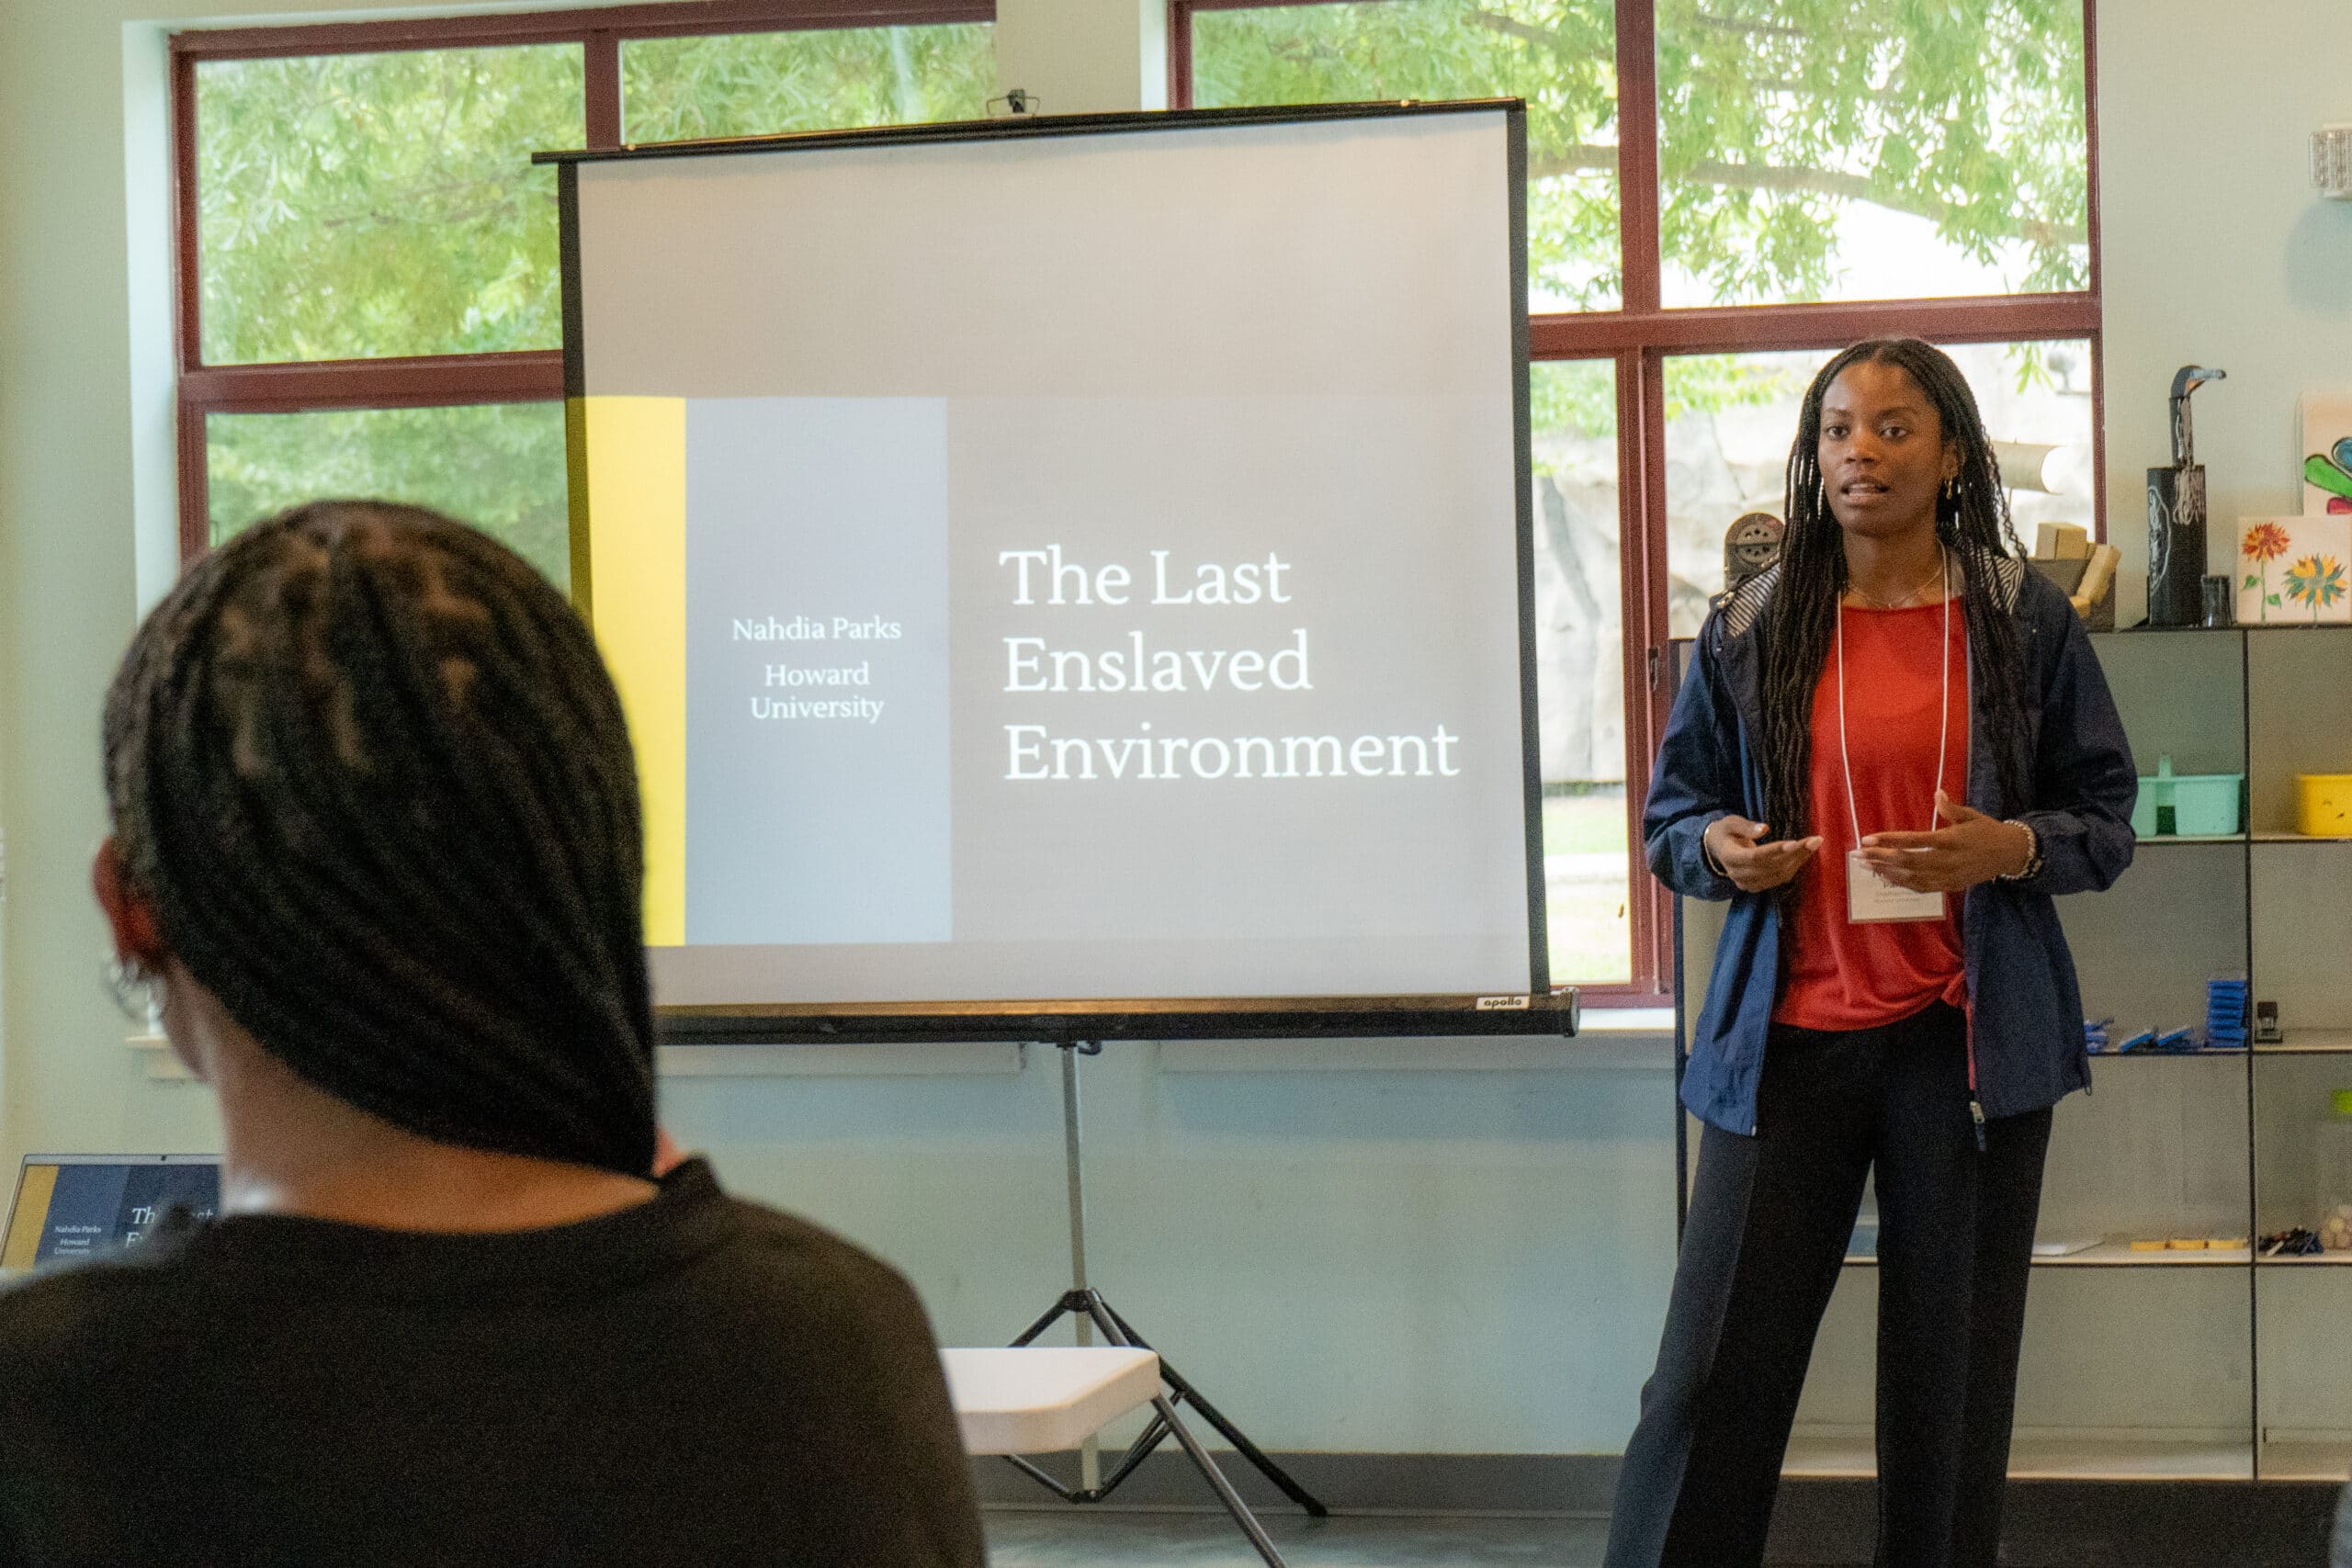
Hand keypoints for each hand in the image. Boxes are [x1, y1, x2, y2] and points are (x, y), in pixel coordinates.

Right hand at [1703, 815, 1823, 892]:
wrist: (1718, 849)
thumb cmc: (1726, 832)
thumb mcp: (1730, 823)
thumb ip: (1745, 826)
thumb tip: (1764, 829)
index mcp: (1729, 857)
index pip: (1755, 857)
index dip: (1775, 851)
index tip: (1795, 843)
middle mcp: (1738, 874)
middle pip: (1771, 866)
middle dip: (1795, 853)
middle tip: (1815, 839)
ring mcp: (1747, 883)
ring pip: (1778, 875)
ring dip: (1798, 860)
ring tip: (1813, 844)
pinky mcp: (1756, 886)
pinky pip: (1779, 879)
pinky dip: (1794, 867)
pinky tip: (1804, 854)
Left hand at [1857, 790, 2031, 891]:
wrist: (2010, 854)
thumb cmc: (1987, 831)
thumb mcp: (1971, 816)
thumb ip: (1951, 809)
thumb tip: (1938, 793)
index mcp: (1950, 840)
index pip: (1913, 841)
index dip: (1888, 840)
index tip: (1866, 839)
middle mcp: (1947, 860)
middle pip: (1906, 861)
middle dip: (1879, 858)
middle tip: (1857, 855)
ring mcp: (1948, 876)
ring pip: (1911, 877)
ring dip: (1885, 871)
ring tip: (1864, 866)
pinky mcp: (1950, 886)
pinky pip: (1921, 887)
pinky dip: (1902, 883)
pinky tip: (1886, 877)